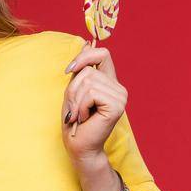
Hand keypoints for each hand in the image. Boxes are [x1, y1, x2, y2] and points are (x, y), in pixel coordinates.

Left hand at [61, 43, 126, 162]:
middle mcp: (118, 87)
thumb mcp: (74, 91)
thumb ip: (81, 70)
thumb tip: (86, 43)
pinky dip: (81, 106)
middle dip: (73, 89)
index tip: (69, 71)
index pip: (102, 53)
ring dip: (75, 100)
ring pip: (88, 81)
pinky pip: (91, 93)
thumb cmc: (75, 121)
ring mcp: (120, 96)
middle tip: (75, 108)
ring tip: (79, 115)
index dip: (84, 56)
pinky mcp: (117, 105)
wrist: (79, 147)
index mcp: (110, 82)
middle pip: (89, 69)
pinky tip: (84, 118)